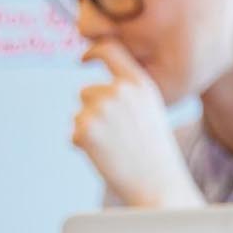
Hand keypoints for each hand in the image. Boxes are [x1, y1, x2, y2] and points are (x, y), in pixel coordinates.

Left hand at [73, 39, 198, 207]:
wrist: (158, 182)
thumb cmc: (156, 151)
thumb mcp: (150, 111)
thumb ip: (127, 93)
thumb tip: (93, 90)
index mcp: (139, 83)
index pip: (110, 50)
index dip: (94, 52)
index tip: (85, 59)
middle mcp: (119, 91)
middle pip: (87, 91)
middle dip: (93, 111)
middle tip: (117, 136)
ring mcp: (101, 109)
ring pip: (79, 114)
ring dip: (90, 130)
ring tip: (116, 147)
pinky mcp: (84, 130)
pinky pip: (73, 134)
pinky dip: (84, 147)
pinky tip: (107, 156)